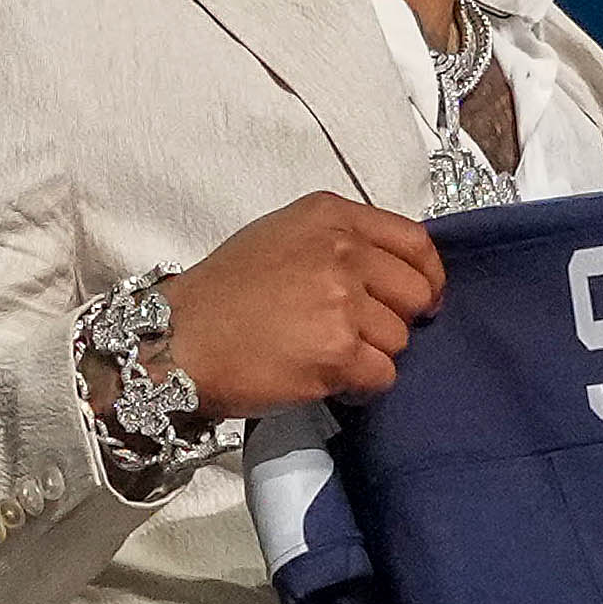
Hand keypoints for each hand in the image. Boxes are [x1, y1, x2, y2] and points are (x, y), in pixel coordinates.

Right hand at [150, 191, 447, 412]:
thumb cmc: (223, 294)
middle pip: (416, 295)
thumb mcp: (281, 236)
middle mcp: (340, 251)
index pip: (416, 242)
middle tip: (359, 335)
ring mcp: (341, 301)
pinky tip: (328, 380)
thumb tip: (393, 271)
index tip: (419, 300)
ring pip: (400, 340)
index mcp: (329, 215)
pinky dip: (361, 387)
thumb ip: (339, 243)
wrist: (176, 340)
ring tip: (327, 356)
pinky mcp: (337, 352)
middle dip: (395, 321)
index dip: (426, 278)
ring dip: (371, 357)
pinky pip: (383, 376)